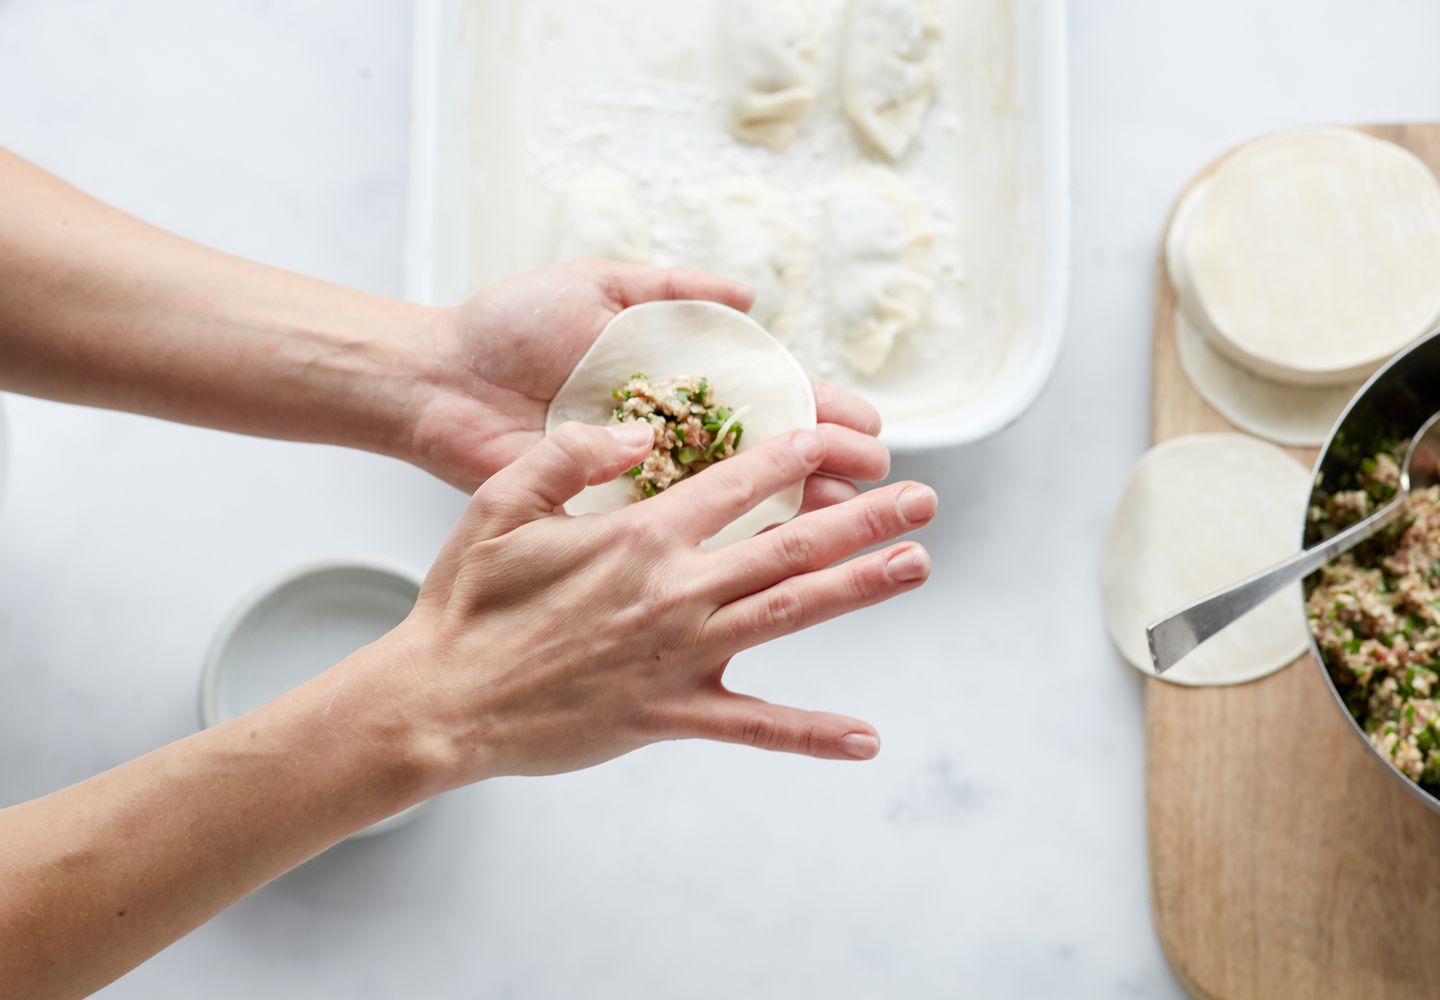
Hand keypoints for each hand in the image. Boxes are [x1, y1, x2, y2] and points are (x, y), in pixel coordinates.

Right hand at [384, 420, 935, 782]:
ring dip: (860, 587)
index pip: (738, 480)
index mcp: (639, 534)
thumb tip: (636, 429)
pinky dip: (810, 733)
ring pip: (790, 613)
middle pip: (790, 543)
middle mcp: (676, 589)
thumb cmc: (466, 602)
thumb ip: (569, 453)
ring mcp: (681, 655)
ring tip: (916, 565)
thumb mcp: (501, 502)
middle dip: (863, 516)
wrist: (441, 701)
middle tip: (924, 500)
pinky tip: (865, 738)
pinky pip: (754, 726)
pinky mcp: (672, 714)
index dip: (796, 453)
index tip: (841, 437)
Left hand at [404, 259, 889, 506]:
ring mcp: (646, 479)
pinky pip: (680, 531)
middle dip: (825, 465)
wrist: (440, 377)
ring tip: (850, 521)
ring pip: (737, 499)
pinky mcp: (612, 515)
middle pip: (766, 454)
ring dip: (795, 510)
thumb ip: (672, 288)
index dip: (818, 411)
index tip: (867, 426)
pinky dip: (728, 543)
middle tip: (876, 481)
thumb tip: (749, 296)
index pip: (766, 397)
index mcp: (675, 379)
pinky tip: (777, 554)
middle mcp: (670, 433)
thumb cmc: (510, 325)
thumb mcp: (599, 285)